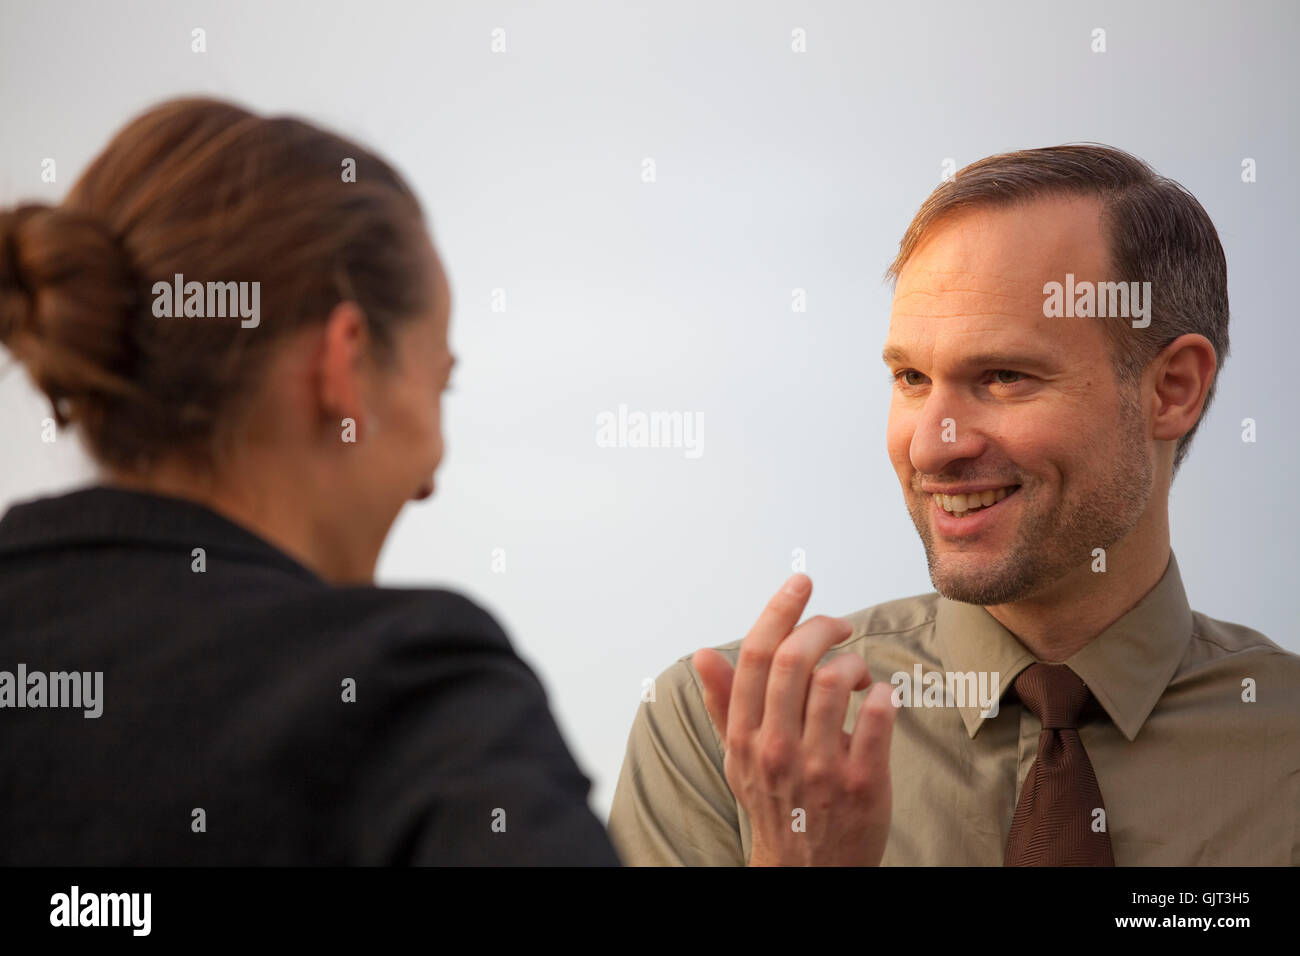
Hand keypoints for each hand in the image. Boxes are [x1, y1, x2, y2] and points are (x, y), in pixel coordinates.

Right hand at [693, 573, 895, 865]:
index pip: (755, 655)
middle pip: (794, 659)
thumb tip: (703, 653)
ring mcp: (820, 767)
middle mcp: (776, 748)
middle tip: (840, 627)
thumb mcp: (739, 756)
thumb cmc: (776, 803)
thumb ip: (723, 702)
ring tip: (860, 676)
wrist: (807, 872)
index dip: (780, 609)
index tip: (801, 582)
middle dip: (823, 627)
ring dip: (856, 663)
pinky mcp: (862, 784)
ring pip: (838, 681)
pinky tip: (882, 699)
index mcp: (744, 735)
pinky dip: (886, 694)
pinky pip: (879, 717)